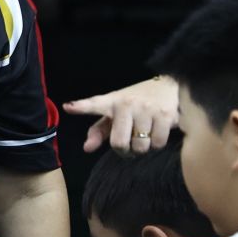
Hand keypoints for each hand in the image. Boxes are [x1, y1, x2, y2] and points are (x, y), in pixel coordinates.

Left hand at [63, 76, 179, 154]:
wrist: (169, 86)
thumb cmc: (136, 104)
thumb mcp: (115, 114)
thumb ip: (99, 131)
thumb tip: (86, 148)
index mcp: (112, 102)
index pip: (94, 104)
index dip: (81, 106)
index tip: (68, 107)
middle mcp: (128, 103)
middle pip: (120, 143)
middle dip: (125, 150)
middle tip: (129, 143)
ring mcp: (146, 108)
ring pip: (141, 147)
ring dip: (143, 147)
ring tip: (145, 135)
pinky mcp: (164, 114)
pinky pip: (157, 143)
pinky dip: (157, 144)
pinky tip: (157, 132)